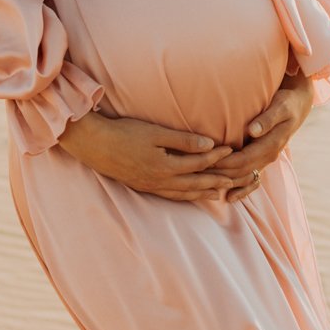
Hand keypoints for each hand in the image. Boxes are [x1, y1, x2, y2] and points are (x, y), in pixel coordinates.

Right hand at [56, 107, 242, 201]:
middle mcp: (161, 181)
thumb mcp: (155, 133)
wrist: (94, 145)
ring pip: (184, 194)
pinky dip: (185, 196)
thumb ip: (183, 140)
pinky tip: (189, 194)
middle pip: (195, 184)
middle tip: (235, 179)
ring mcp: (151, 186)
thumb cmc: (124, 133)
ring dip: (203, 193)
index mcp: (166, 166)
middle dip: (216, 180)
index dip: (216, 157)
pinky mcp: (143, 187)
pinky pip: (170, 196)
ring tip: (220, 193)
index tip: (231, 150)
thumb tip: (209, 145)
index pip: (199, 163)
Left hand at [212, 69, 315, 203]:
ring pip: (244, 178)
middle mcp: (268, 156)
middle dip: (219, 174)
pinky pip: (252, 180)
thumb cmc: (286, 103)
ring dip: (225, 181)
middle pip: (240, 172)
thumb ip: (267, 119)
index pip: (243, 160)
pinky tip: (229, 198)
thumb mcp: (280, 107)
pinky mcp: (262, 160)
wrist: (297, 106)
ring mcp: (266, 160)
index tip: (205, 161)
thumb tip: (253, 131)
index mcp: (271, 145)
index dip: (224, 163)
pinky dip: (242, 190)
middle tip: (196, 172)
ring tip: (203, 182)